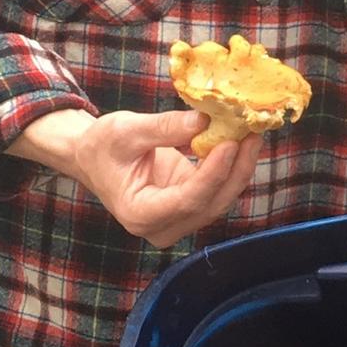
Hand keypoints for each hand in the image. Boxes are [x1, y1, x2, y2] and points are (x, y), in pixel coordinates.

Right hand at [13, 108, 262, 247]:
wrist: (93, 158)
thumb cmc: (102, 145)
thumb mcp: (126, 130)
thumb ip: (165, 127)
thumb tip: (204, 120)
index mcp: (139, 213)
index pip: (187, 200)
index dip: (213, 174)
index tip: (231, 143)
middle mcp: (161, 227)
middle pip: (210, 204)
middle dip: (235, 169)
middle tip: (252, 133)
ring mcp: (178, 222)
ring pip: (220, 200)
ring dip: (239, 167)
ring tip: (252, 133)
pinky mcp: (190, 209)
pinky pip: (218, 191)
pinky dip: (232, 167)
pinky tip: (243, 142)